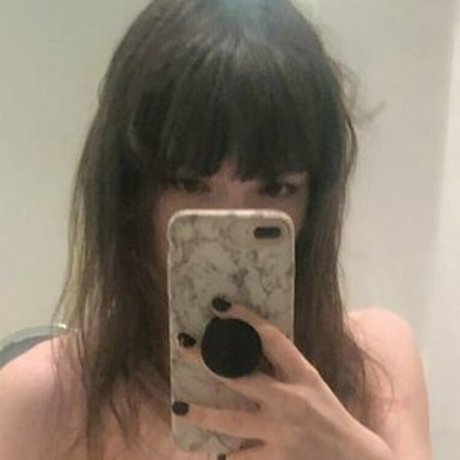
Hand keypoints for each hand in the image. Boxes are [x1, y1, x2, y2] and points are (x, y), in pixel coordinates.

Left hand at [172, 299, 391, 459]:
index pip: (269, 337)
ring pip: (232, 420)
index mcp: (301, 373)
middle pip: (240, 375)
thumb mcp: (311, 381)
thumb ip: (283, 366)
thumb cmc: (329, 413)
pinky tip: (214, 452)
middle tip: (184, 345)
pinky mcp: (277, 458)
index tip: (220, 305)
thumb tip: (247, 347)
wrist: (352, 456)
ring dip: (203, 415)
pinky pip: (244, 458)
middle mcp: (289, 399)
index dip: (243, 318)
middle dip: (209, 360)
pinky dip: (228, 456)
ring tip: (178, 405)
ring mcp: (281, 430)